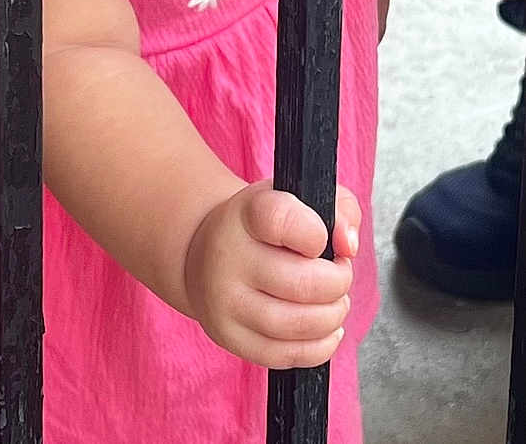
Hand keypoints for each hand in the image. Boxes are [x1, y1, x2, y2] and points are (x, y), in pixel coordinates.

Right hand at [183, 180, 360, 368]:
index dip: (316, 233)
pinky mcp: (227, 335)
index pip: (281, 220)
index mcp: (246, 214)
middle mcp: (227, 255)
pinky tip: (322, 328)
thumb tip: (349, 245)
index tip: (320, 237)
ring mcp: (225, 300)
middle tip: (337, 274)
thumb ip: (339, 209)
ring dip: (332, 315)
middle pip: (303, 284)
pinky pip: (286, 355)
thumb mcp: (298, 199)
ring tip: (332, 301)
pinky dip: (319, 346)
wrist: (205, 254)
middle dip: (338, 283)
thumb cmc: (261, 228)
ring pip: (299, 324)